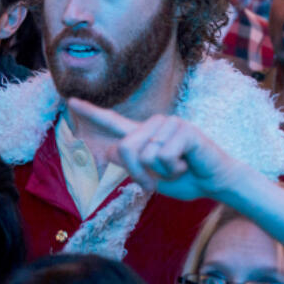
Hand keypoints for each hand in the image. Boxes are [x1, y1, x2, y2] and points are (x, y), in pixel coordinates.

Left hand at [66, 98, 244, 200]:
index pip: (111, 122)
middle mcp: (153, 125)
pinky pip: (163, 155)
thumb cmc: (184, 179)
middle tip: (156, 182)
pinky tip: (187, 164)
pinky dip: (174, 169)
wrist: (214, 183)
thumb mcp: (150, 177)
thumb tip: (108, 151)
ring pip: (145, 154)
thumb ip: (129, 165)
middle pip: (124, 148)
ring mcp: (170, 124)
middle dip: (138, 173)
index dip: (90, 112)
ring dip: (161, 172)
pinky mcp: (185, 130)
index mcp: (142, 135)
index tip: (69, 99)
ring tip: (178, 167)